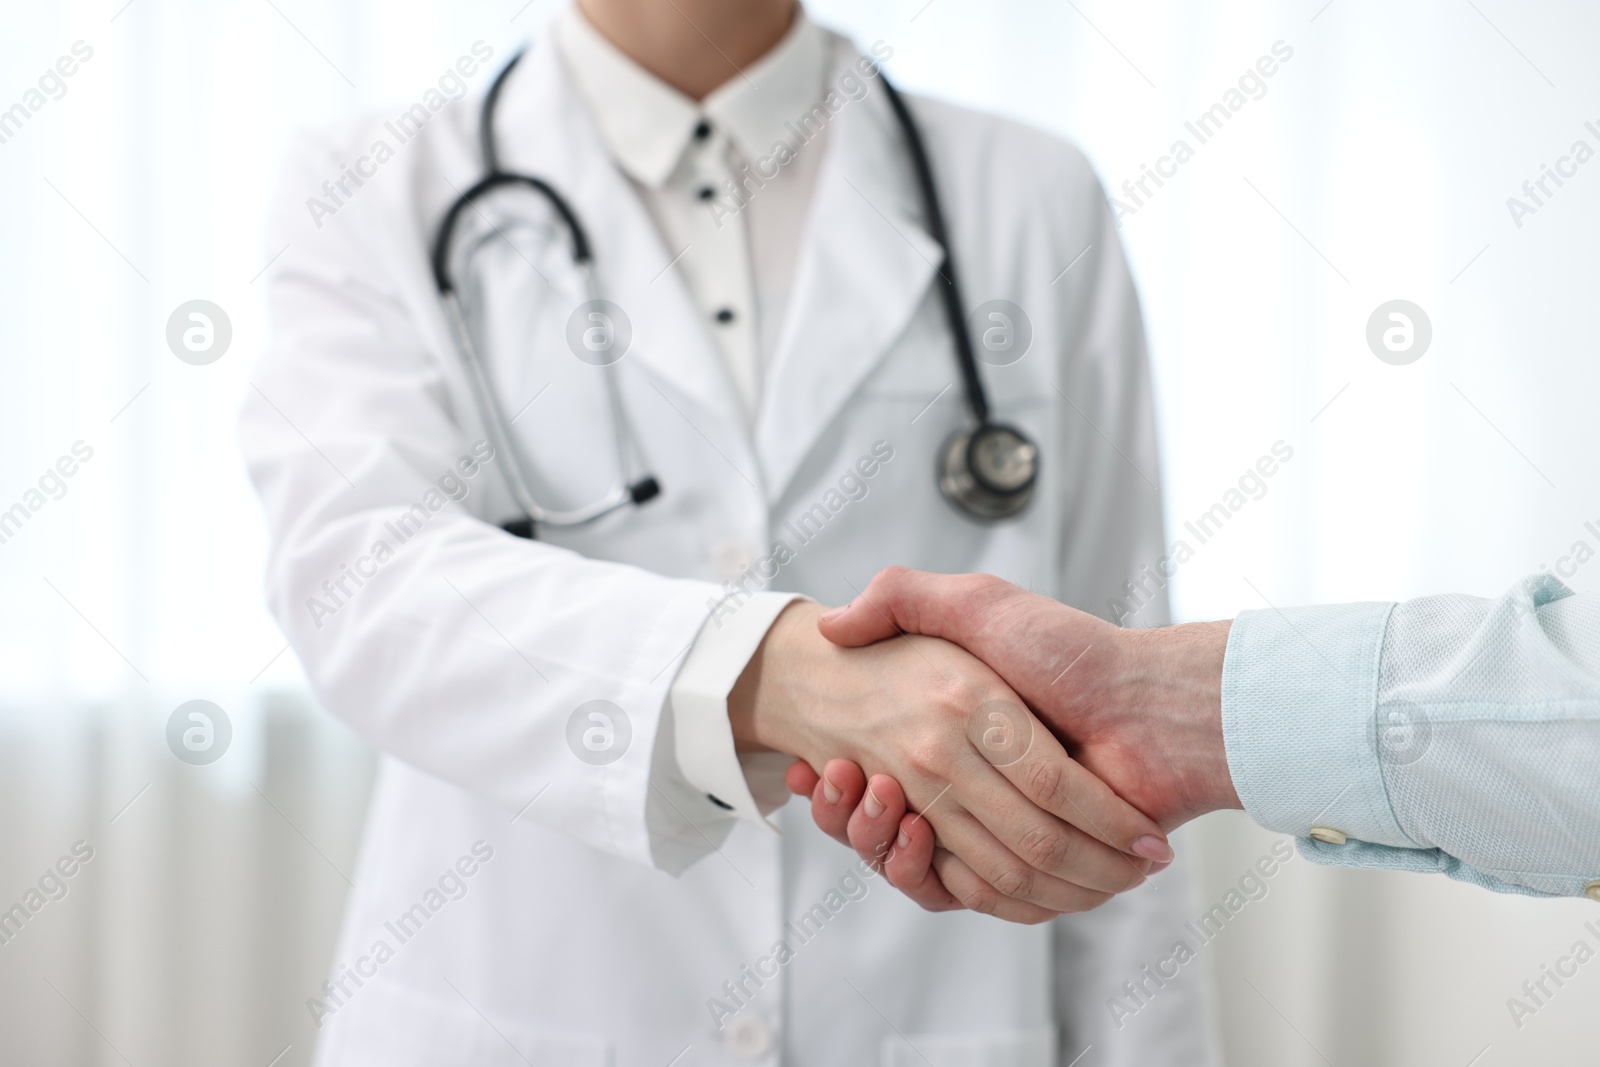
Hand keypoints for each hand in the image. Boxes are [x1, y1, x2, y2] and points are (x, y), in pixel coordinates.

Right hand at [732, 601, 1172, 921]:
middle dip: (848, 816)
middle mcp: (975, 786)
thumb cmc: (1073, 651)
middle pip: (886, 826)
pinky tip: (909, 835)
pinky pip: (969, 895)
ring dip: (878, 846)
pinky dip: (929, 878)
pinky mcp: (1034, 870)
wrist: (1154, 704)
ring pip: (916, 864)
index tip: (808, 770)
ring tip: (865, 796)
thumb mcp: (979, 605)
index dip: (837, 785)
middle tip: (828, 778)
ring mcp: (1003, 830)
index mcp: (960, 736)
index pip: (874, 777)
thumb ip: (906, 596)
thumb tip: (830, 627)